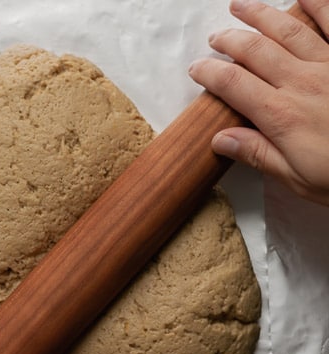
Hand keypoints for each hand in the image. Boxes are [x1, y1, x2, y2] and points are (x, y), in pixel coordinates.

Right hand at [189, 0, 328, 205]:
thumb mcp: (298, 178)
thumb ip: (259, 155)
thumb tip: (220, 140)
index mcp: (282, 115)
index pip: (233, 84)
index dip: (209, 73)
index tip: (196, 69)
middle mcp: (302, 82)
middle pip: (255, 50)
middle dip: (229, 40)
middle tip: (215, 37)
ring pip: (288, 29)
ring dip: (260, 15)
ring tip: (240, 6)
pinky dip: (319, 5)